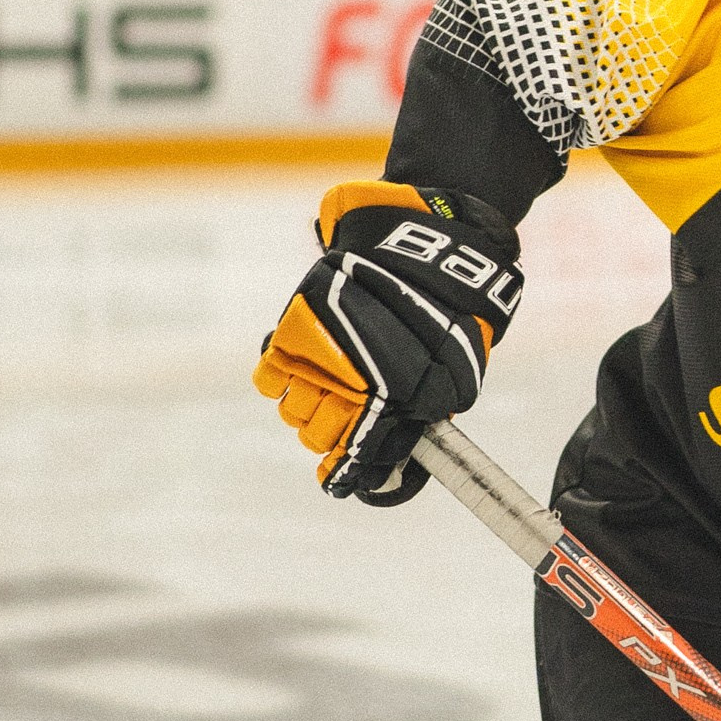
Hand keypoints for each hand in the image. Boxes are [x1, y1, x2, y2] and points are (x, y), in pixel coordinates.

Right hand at [253, 179, 521, 504]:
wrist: (425, 246)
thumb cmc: (446, 314)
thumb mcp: (452, 374)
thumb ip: (419, 418)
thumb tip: (387, 471)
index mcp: (396, 400)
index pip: (355, 457)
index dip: (345, 471)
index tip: (337, 474)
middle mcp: (355, 383)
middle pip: (316, 437)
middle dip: (326, 433)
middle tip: (339, 414)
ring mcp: (321, 356)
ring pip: (291, 412)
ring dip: (302, 406)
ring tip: (322, 384)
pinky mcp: (295, 328)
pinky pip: (267, 378)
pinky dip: (276, 380)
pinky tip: (298, 368)